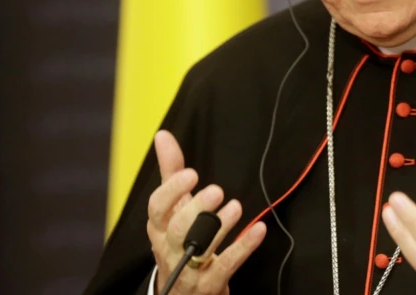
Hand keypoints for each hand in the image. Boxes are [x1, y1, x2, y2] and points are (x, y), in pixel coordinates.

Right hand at [148, 130, 266, 294]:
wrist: (182, 290)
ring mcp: (189, 268)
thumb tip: (162, 135)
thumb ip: (170, 172)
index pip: (156, 208)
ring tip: (236, 207)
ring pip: (200, 249)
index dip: (172, 191)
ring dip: (219, 227)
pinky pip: (226, 265)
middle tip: (216, 191)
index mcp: (158, 227)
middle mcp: (169, 247)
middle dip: (196, 209)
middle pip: (176, 229)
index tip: (191, 173)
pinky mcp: (210, 283)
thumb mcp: (172, 207)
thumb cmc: (178, 239)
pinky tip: (259, 229)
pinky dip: (243, 246)